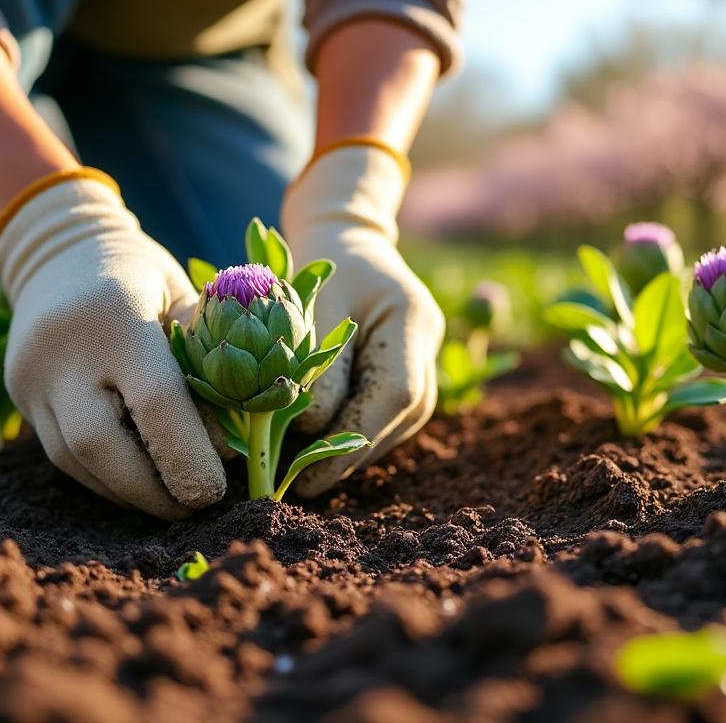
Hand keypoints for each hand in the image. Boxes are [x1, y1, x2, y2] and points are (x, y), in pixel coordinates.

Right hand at [0, 173, 225, 518]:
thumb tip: (231, 447)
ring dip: (125, 492)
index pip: (155, 402)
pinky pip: (60, 453)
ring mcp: (31, 375)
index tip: (215, 492)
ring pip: (73, 461)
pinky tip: (134, 481)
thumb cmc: (142, 277)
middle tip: (191, 508)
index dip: (187, 457)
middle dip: (150, 492)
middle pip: (98, 446)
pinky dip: (102, 475)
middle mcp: (62, 349)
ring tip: (168, 500)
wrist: (57, 248)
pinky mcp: (18, 395)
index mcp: (116, 315)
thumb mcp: (186, 297)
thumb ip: (209, 364)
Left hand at [280, 143, 443, 495]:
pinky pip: (383, 419)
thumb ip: (315, 362)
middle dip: (347, 456)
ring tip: (300, 476)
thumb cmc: (319, 261)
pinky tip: (314, 453)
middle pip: (398, 419)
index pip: (394, 393)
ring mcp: (425, 362)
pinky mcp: (407, 375)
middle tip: (296, 486)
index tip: (307, 475)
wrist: (344, 238)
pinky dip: (350, 437)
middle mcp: (428, 345)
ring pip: (392, 427)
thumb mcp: (310, 302)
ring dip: (347, 453)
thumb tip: (310, 429)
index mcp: (411, 317)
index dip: (353, 439)